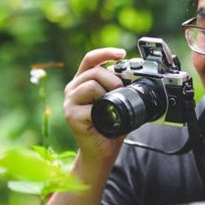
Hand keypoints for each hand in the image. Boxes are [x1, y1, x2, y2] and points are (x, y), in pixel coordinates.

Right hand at [63, 47, 126, 164]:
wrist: (102, 152)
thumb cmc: (110, 125)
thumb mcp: (117, 100)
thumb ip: (119, 85)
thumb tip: (134, 71)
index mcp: (83, 81)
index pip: (91, 59)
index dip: (106, 53)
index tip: (122, 53)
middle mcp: (73, 89)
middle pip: (94, 70)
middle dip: (114, 78)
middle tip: (123, 90)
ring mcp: (70, 102)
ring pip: (91, 84)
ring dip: (108, 91)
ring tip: (113, 104)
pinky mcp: (71, 115)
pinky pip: (90, 102)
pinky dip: (103, 107)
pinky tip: (105, 116)